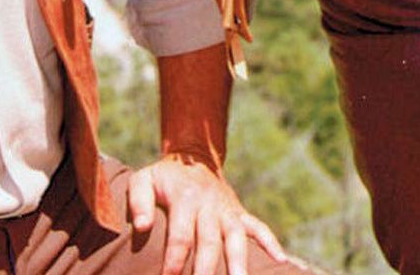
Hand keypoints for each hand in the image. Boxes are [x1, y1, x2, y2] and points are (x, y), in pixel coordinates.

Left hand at [127, 154, 286, 274]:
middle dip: (207, 269)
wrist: (193, 156)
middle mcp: (209, 205)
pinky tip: (281, 260)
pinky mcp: (240, 214)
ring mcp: (228, 210)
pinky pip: (259, 227)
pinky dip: (271, 242)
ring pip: (237, 238)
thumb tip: (141, 227)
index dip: (175, 260)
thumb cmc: (164, 177)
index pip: (181, 235)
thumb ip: (138, 202)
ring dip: (239, 262)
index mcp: (185, 198)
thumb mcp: (144, 180)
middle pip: (210, 241)